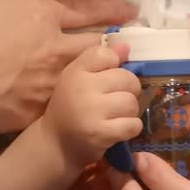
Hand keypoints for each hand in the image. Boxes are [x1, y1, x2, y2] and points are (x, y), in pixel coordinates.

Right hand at [0, 0, 135, 135]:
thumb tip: (2, 3)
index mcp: (40, 14)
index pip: (87, 8)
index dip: (112, 8)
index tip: (130, 11)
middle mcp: (53, 47)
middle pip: (95, 45)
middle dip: (112, 46)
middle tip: (122, 47)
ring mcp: (47, 82)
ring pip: (81, 77)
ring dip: (90, 75)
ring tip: (94, 77)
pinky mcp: (34, 111)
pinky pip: (54, 103)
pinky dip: (59, 100)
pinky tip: (58, 103)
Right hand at [42, 44, 141, 168]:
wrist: (57, 143)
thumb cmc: (72, 105)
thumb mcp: (80, 78)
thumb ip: (102, 60)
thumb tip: (126, 46)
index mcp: (75, 70)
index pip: (106, 54)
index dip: (114, 64)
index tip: (108, 76)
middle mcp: (82, 87)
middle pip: (126, 78)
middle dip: (128, 90)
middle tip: (117, 98)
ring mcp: (91, 111)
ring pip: (132, 102)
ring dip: (130, 110)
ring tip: (117, 114)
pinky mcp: (101, 133)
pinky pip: (133, 125)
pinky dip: (131, 127)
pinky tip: (119, 128)